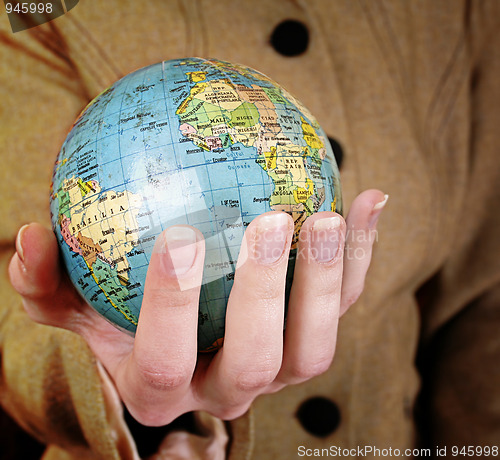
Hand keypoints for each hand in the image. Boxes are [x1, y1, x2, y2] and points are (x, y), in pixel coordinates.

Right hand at [9, 189, 386, 425]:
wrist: (180, 332)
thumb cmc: (120, 314)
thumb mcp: (75, 303)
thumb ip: (48, 282)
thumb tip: (28, 237)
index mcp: (162, 385)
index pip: (164, 363)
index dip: (171, 308)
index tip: (178, 236)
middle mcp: (227, 387)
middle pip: (255, 362)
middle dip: (263, 295)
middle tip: (269, 221)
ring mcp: (278, 368)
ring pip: (314, 346)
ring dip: (324, 280)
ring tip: (327, 214)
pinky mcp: (313, 337)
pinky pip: (345, 301)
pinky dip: (362, 252)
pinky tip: (369, 198)